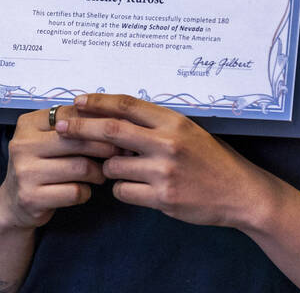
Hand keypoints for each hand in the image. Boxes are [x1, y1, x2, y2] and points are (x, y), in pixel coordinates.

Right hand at [0, 106, 117, 231]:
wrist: (13, 202)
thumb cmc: (40, 166)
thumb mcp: (48, 140)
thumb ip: (73, 128)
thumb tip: (115, 119)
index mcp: (28, 124)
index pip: (71, 115)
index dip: (99, 121)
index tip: (118, 129)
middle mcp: (22, 144)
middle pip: (77, 140)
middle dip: (105, 147)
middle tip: (120, 152)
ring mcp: (24, 172)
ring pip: (80, 167)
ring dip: (98, 173)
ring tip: (101, 174)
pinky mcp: (31, 197)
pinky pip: (74, 192)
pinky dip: (86, 192)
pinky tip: (84, 190)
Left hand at [56, 93, 274, 228]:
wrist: (240, 193)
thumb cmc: (210, 159)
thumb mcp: (187, 131)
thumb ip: (154, 126)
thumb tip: (113, 119)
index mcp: (173, 121)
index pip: (126, 105)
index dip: (98, 101)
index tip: (76, 101)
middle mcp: (167, 143)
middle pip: (111, 130)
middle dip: (80, 127)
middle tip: (59, 126)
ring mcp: (164, 172)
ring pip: (113, 166)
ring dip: (107, 167)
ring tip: (120, 168)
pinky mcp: (163, 198)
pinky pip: (123, 191)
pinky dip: (121, 188)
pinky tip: (134, 187)